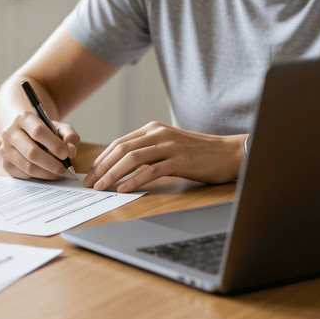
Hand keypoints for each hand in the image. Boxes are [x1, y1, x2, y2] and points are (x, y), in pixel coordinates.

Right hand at [0, 110, 79, 179]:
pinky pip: (24, 176)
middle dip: (52, 163)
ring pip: (28, 167)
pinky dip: (40, 178)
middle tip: (65, 169)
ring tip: (59, 173)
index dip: (54, 145)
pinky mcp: (6, 164)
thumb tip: (71, 152)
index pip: (38, 131)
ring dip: (47, 173)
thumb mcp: (59, 128)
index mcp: (23, 118)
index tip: (67, 154)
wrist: (24, 134)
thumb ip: (70, 136)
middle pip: (32, 152)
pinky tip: (49, 174)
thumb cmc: (45, 132)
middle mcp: (10, 132)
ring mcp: (5, 149)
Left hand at [84, 122, 244, 190]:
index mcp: (153, 128)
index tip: (91, 174)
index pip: (120, 142)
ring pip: (132, 159)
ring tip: (102, 188)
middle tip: (90, 184)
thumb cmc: (199, 153)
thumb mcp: (170, 145)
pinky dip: (134, 180)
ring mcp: (169, 146)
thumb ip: (149, 150)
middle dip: (102, 168)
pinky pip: (151, 171)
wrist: (229, 153)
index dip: (102, 159)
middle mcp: (159, 133)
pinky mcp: (180, 160)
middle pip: (121, 149)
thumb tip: (123, 165)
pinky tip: (123, 189)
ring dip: (113, 174)